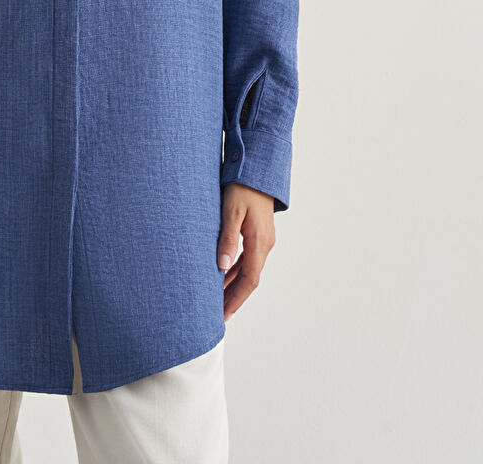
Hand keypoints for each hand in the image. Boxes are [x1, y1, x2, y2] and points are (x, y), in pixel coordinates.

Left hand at [217, 183, 276, 321]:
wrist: (258, 167)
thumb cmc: (243, 185)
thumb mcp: (231, 210)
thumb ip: (227, 238)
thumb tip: (221, 267)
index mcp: (259, 242)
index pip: (249, 280)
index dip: (236, 300)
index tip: (223, 315)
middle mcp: (265, 243)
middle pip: (250, 279)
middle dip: (234, 298)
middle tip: (218, 314)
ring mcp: (263, 238)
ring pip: (249, 269)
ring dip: (234, 284)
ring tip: (217, 299)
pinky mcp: (259, 231)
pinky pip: (248, 257)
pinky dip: (236, 269)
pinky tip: (224, 273)